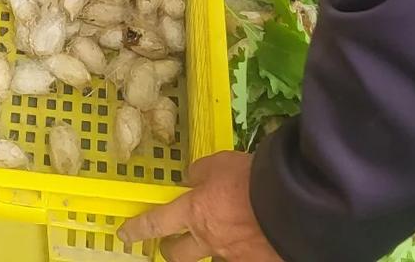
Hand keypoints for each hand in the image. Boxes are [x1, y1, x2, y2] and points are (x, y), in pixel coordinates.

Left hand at [117, 153, 282, 261]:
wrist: (290, 203)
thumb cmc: (251, 177)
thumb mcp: (219, 163)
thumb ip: (201, 173)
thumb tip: (192, 179)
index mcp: (195, 211)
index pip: (156, 223)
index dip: (137, 230)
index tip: (124, 235)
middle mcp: (208, 239)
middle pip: (177, 255)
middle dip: (170, 250)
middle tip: (172, 243)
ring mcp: (230, 256)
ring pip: (209, 258)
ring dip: (210, 248)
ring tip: (224, 233)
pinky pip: (238, 258)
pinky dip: (239, 250)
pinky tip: (250, 238)